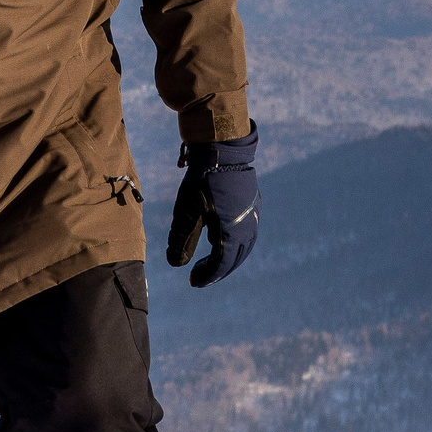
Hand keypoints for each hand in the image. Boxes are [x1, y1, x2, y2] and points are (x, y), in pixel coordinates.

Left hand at [167, 128, 258, 286]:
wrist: (222, 149)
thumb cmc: (202, 180)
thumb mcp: (186, 211)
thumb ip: (181, 239)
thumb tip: (177, 264)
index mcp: (233, 232)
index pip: (221, 264)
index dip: (207, 276)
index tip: (193, 282)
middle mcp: (248, 227)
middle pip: (235, 259)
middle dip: (217, 271)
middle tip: (199, 276)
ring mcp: (253, 216)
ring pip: (244, 247)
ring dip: (228, 259)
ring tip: (210, 262)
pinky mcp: (253, 206)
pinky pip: (247, 234)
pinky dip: (235, 245)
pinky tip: (221, 240)